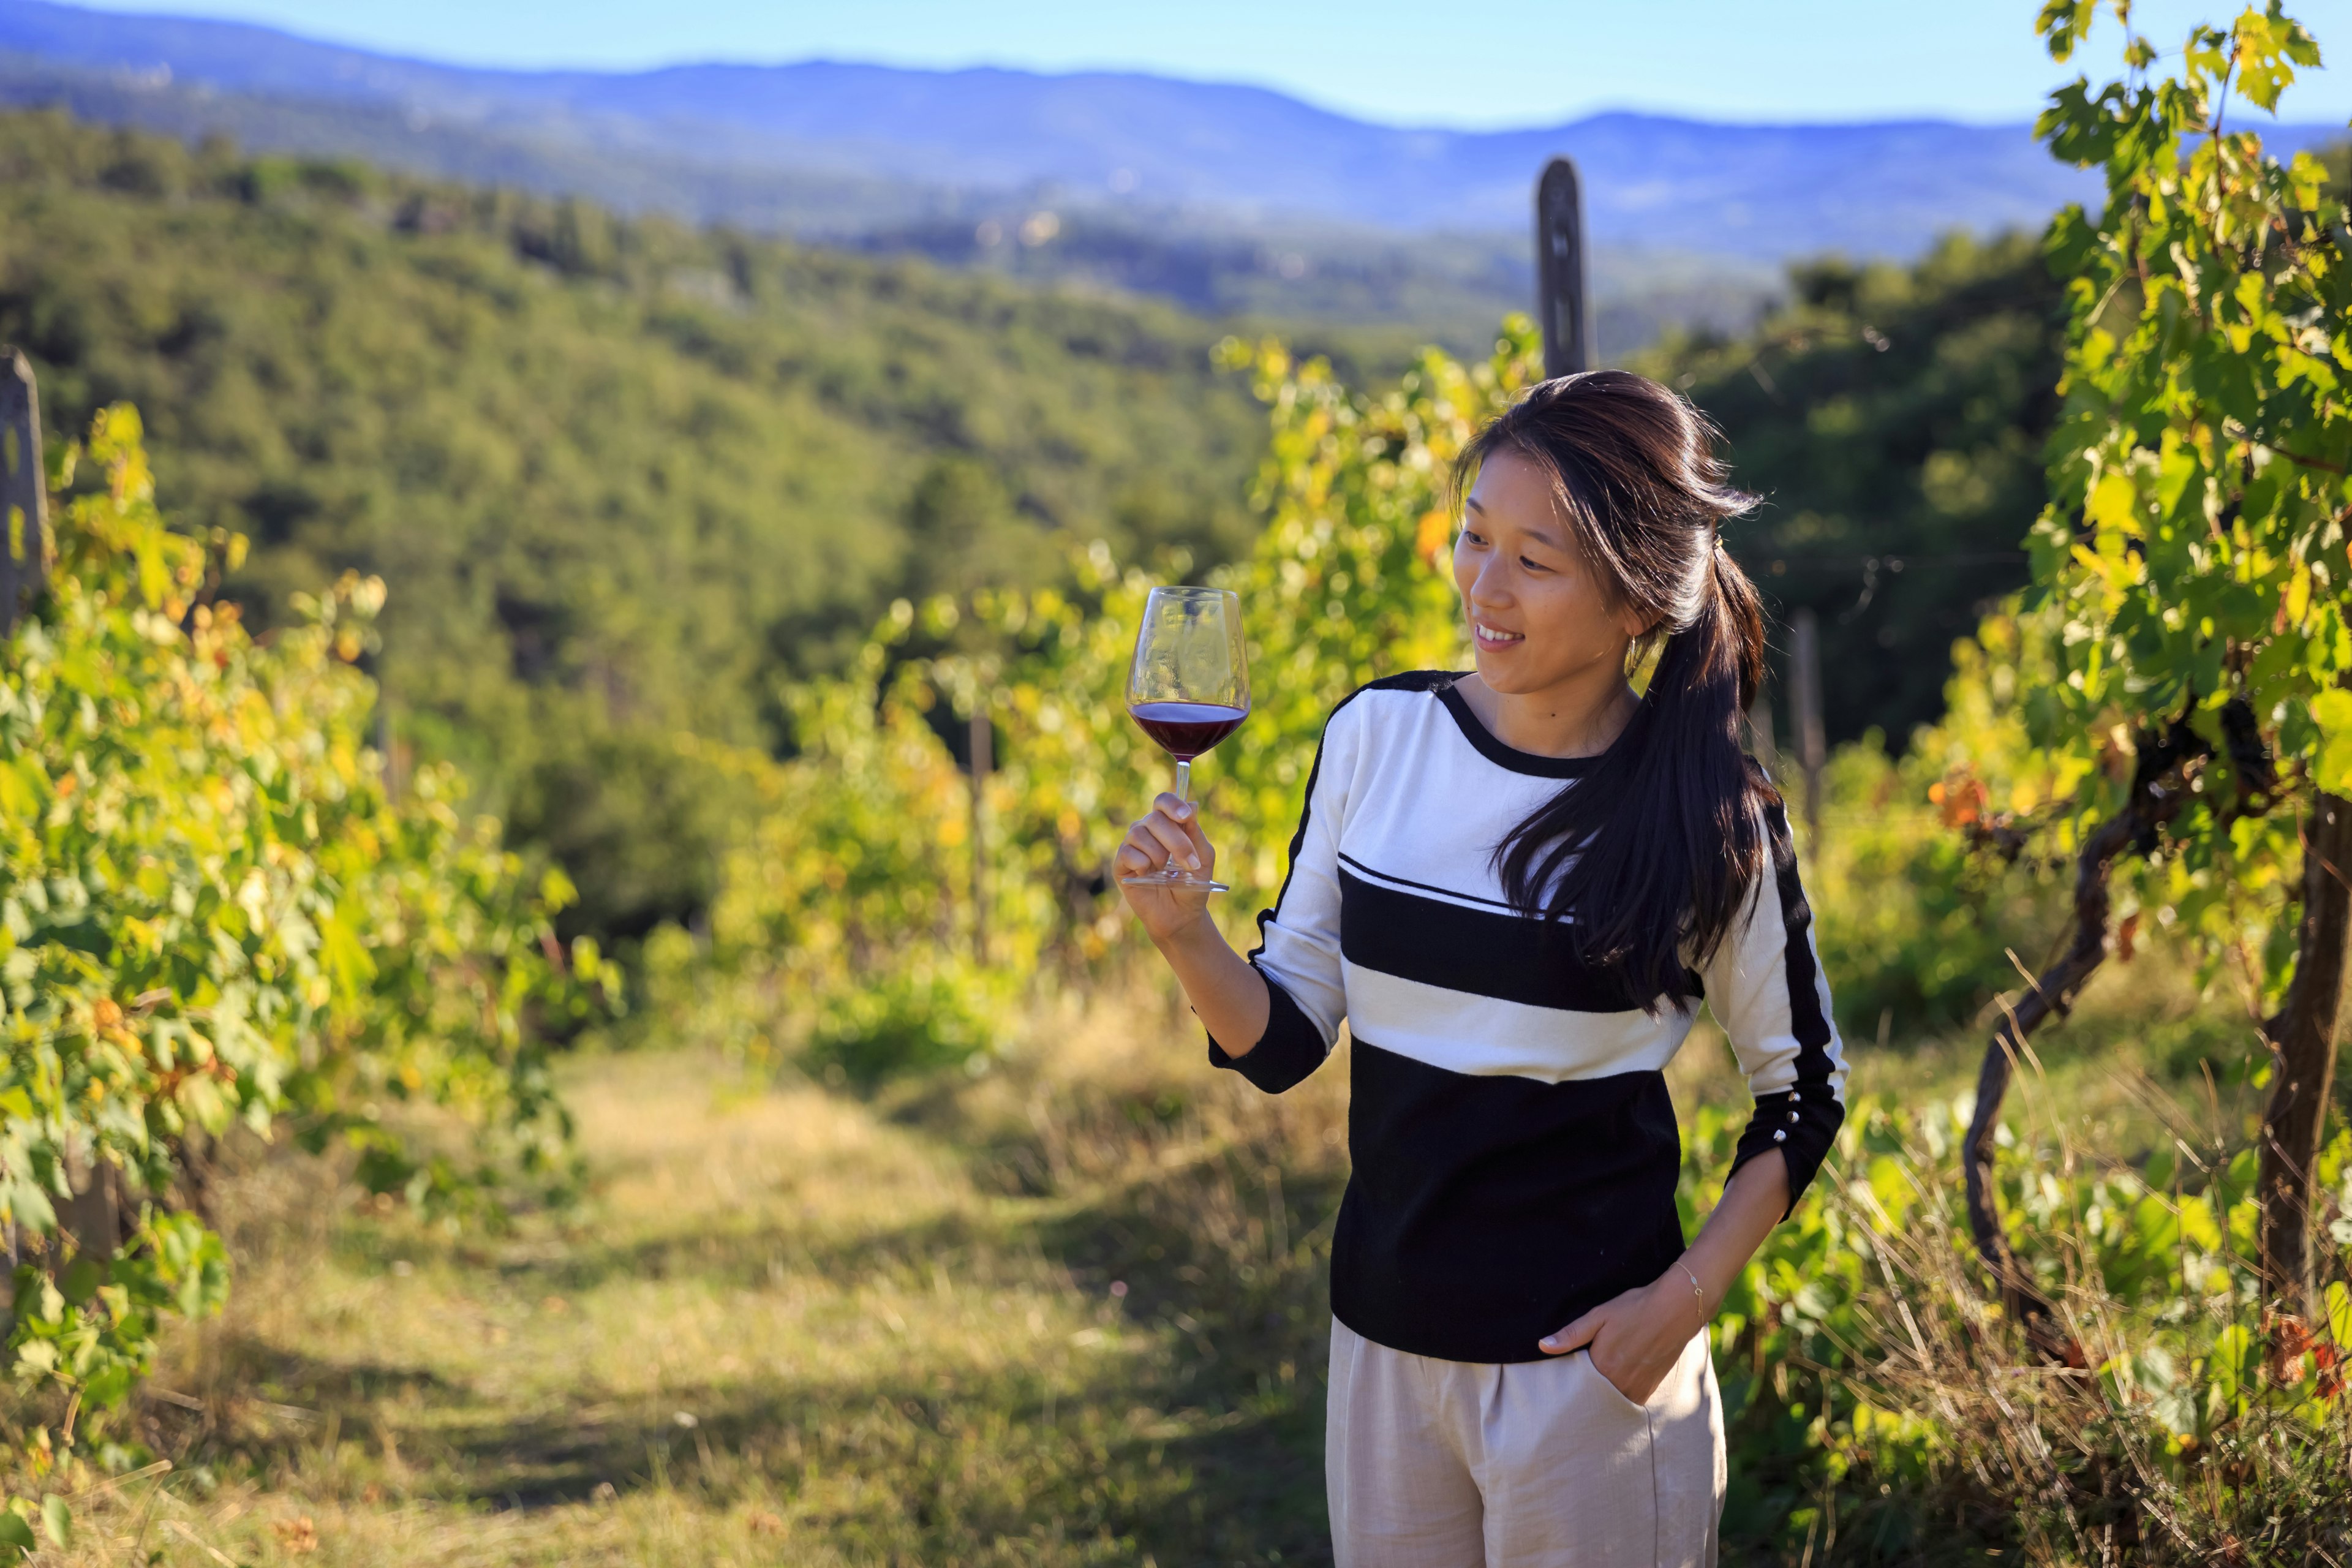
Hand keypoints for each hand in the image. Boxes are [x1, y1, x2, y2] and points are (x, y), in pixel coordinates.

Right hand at [1116, 793, 1218, 942]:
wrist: (1181, 915)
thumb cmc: (1192, 885)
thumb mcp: (1203, 857)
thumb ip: (1195, 832)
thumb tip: (1192, 804)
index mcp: (1167, 825)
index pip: (1163, 802)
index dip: (1172, 804)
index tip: (1185, 816)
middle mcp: (1147, 831)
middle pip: (1155, 818)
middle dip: (1176, 841)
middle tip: (1190, 863)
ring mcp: (1131, 846)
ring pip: (1139, 833)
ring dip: (1160, 855)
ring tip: (1166, 872)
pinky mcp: (1121, 865)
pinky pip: (1128, 852)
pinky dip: (1143, 864)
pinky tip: (1148, 875)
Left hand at [1538, 1275, 1705, 1404]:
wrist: (1675, 1310)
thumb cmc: (1635, 1309)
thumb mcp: (1599, 1316)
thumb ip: (1571, 1334)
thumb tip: (1542, 1346)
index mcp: (1602, 1366)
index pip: (1576, 1382)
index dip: (1570, 1377)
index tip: (1567, 1373)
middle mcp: (1619, 1383)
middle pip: (1593, 1393)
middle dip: (1586, 1388)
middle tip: (1583, 1376)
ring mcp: (1637, 1388)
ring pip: (1611, 1398)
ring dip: (1604, 1392)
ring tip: (1603, 1376)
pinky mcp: (1650, 1389)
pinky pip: (1629, 1399)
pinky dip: (1622, 1393)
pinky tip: (1620, 1378)